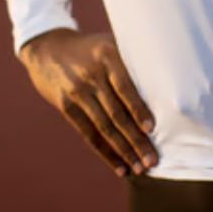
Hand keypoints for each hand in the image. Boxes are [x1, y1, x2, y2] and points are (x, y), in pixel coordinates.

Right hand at [18, 28, 157, 178]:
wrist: (49, 48)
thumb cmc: (91, 48)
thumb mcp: (108, 43)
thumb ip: (130, 60)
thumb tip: (163, 84)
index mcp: (107, 54)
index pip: (125, 87)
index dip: (138, 109)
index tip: (152, 129)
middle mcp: (91, 74)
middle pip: (116, 112)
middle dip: (135, 139)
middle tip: (152, 159)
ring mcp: (77, 91)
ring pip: (103, 127)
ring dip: (123, 150)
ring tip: (139, 168)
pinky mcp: (65, 106)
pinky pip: (88, 133)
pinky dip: (105, 152)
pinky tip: (119, 166)